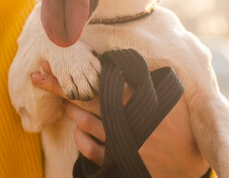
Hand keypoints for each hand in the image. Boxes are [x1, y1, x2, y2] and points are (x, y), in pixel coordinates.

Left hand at [32, 61, 209, 177]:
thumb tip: (131, 61)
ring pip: (86, 123)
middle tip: (39, 77)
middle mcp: (128, 119)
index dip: (76, 71)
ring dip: (72, 111)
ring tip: (65, 103)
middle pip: (87, 99)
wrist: (189, 167)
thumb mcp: (174, 98)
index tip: (54, 62)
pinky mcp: (119, 162)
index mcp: (140, 100)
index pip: (102, 80)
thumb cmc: (183, 128)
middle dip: (60, 87)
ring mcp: (122, 142)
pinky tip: (77, 132)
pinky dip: (81, 140)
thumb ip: (153, 78)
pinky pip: (92, 150)